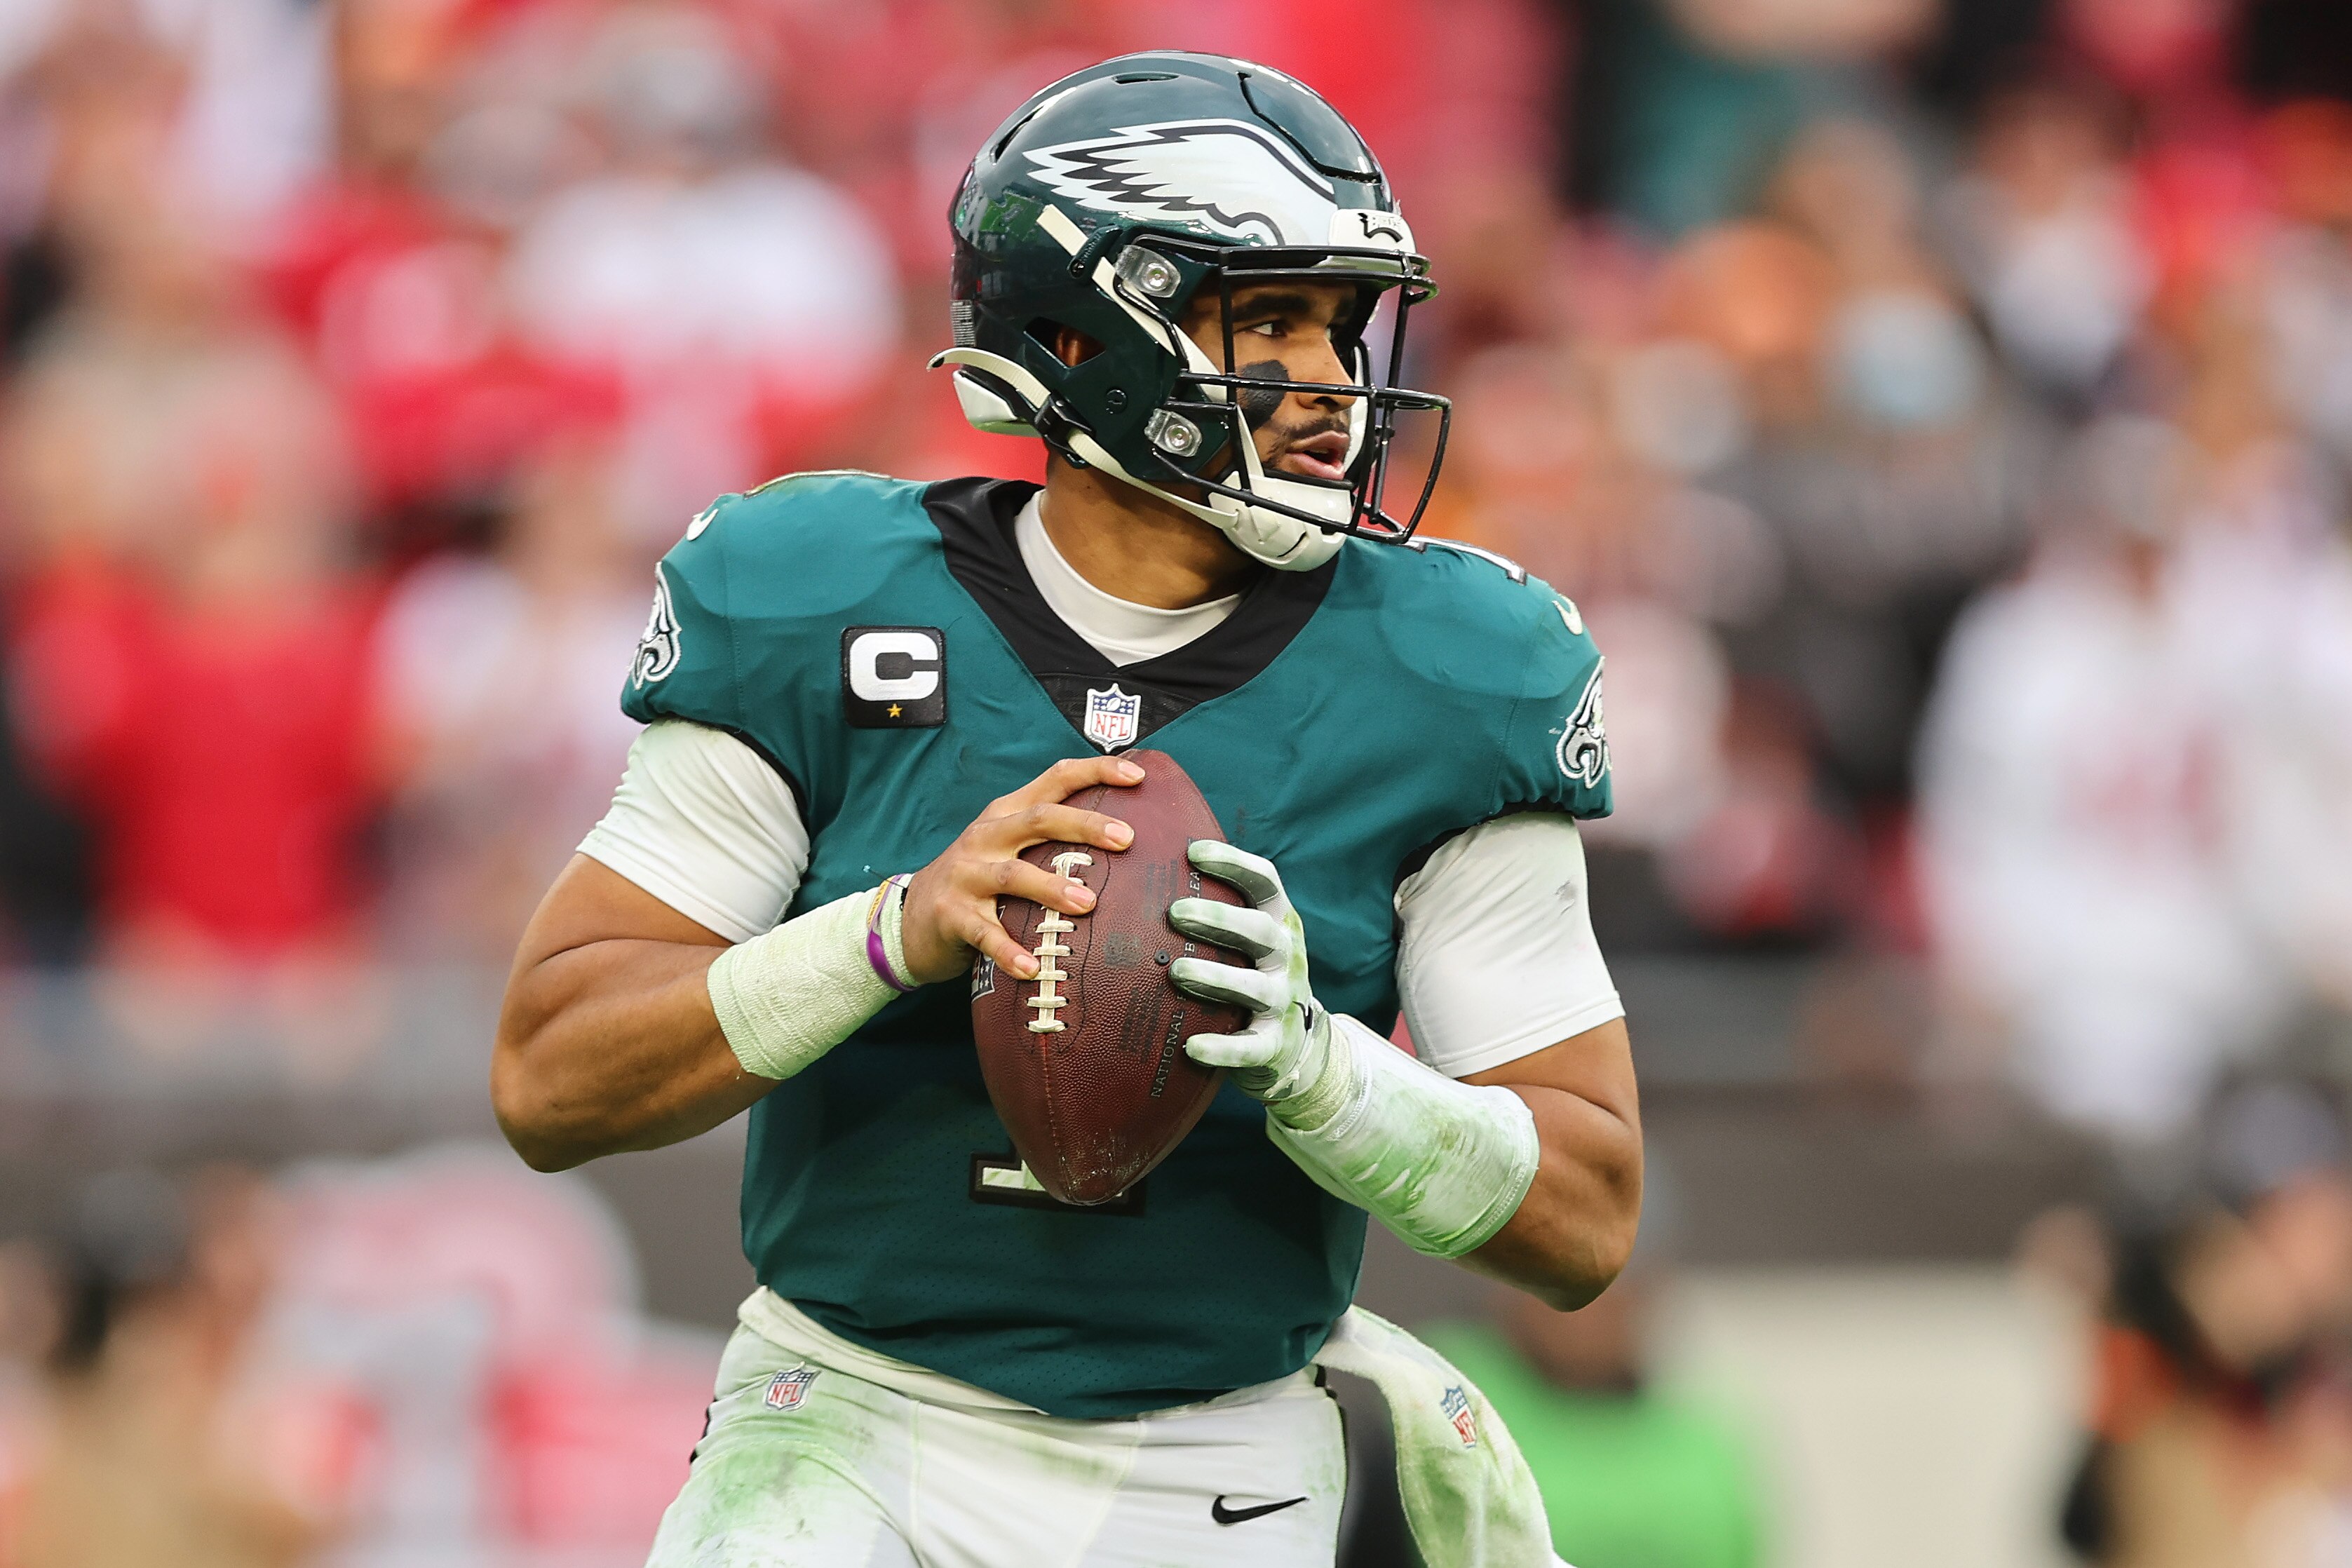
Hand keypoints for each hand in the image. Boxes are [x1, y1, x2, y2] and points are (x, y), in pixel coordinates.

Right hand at [901, 757, 1139, 984]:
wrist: (910, 918)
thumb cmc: (977, 882)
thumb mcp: (1007, 847)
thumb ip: (1050, 839)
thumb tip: (1123, 841)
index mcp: (1007, 814)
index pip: (1054, 779)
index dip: (1095, 771)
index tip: (1136, 776)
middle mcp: (986, 836)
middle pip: (1039, 819)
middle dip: (1085, 825)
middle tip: (1126, 838)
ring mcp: (967, 874)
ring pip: (1014, 875)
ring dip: (1052, 888)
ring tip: (1088, 904)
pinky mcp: (952, 914)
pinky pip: (984, 933)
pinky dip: (1008, 950)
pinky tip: (1032, 967)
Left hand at [1166, 841, 1332, 1105]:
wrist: (1294, 1042)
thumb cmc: (1250, 971)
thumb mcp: (1247, 936)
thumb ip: (1217, 906)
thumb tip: (1149, 863)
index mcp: (1278, 920)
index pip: (1264, 881)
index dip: (1233, 862)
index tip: (1193, 851)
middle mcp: (1286, 955)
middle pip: (1259, 929)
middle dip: (1219, 918)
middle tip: (1175, 911)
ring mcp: (1283, 1000)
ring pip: (1255, 986)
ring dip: (1217, 977)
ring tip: (1177, 971)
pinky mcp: (1274, 1043)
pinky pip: (1250, 1047)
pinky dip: (1223, 1048)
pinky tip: (1192, 1047)